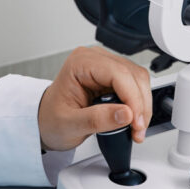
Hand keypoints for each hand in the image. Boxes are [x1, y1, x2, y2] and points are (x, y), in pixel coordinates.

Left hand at [37, 47, 151, 151]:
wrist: (46, 121)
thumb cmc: (51, 118)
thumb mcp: (69, 124)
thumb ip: (97, 119)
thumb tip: (126, 114)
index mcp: (81, 63)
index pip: (118, 73)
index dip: (132, 98)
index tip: (136, 122)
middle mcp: (96, 59)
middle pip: (133, 75)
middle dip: (140, 104)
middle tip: (138, 130)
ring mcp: (106, 66)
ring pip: (138, 79)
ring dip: (142, 105)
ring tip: (136, 128)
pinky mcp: (114, 77)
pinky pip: (136, 86)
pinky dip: (139, 104)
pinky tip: (134, 120)